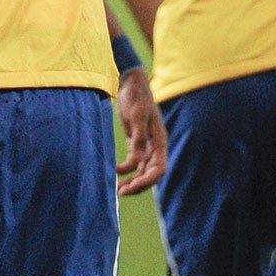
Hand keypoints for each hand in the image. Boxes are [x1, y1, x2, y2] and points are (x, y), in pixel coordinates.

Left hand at [114, 65, 167, 195]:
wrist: (130, 82)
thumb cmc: (136, 96)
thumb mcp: (137, 115)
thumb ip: (139, 137)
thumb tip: (139, 160)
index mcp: (159, 141)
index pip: (159, 169)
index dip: (148, 181)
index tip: (132, 187)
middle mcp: (155, 146)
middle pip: (151, 173)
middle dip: (138, 185)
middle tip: (121, 192)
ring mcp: (146, 145)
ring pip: (142, 170)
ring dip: (132, 180)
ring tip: (117, 188)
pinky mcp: (136, 142)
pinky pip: (134, 162)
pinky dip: (126, 169)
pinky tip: (115, 171)